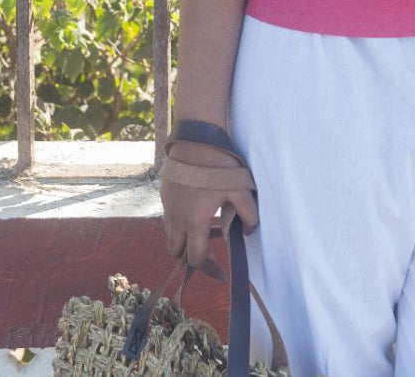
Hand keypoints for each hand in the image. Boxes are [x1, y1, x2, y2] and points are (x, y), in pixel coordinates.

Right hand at [160, 142, 259, 270]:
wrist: (195, 140)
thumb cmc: (218, 166)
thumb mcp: (241, 189)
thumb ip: (248, 214)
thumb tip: (249, 231)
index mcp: (194, 222)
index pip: (196, 259)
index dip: (209, 270)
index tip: (222, 274)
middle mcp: (176, 219)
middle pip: (177, 252)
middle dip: (192, 257)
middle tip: (212, 252)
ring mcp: (168, 206)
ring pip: (171, 236)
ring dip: (186, 240)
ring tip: (209, 229)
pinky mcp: (165, 194)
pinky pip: (169, 218)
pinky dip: (181, 223)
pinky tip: (198, 209)